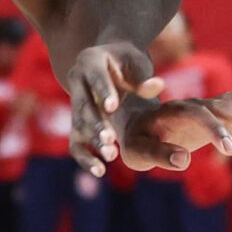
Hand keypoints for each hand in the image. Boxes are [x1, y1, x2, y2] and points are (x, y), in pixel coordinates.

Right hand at [67, 40, 158, 171]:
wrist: (111, 64)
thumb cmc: (128, 62)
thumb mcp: (137, 64)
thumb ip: (144, 78)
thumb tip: (157, 86)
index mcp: (90, 61)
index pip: (95, 77)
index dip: (103, 92)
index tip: (112, 107)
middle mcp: (76, 81)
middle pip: (83, 105)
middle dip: (95, 123)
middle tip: (109, 139)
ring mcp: (74, 103)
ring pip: (79, 125)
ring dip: (93, 141)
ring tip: (111, 155)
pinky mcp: (76, 122)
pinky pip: (76, 142)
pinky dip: (85, 157)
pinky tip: (100, 171)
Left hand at [113, 85, 231, 171]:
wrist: (136, 124)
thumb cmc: (135, 141)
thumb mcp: (137, 152)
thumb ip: (159, 155)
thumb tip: (184, 160)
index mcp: (173, 112)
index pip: (198, 115)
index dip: (215, 130)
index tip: (231, 151)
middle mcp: (193, 103)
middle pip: (224, 104)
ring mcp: (206, 104)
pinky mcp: (215, 109)